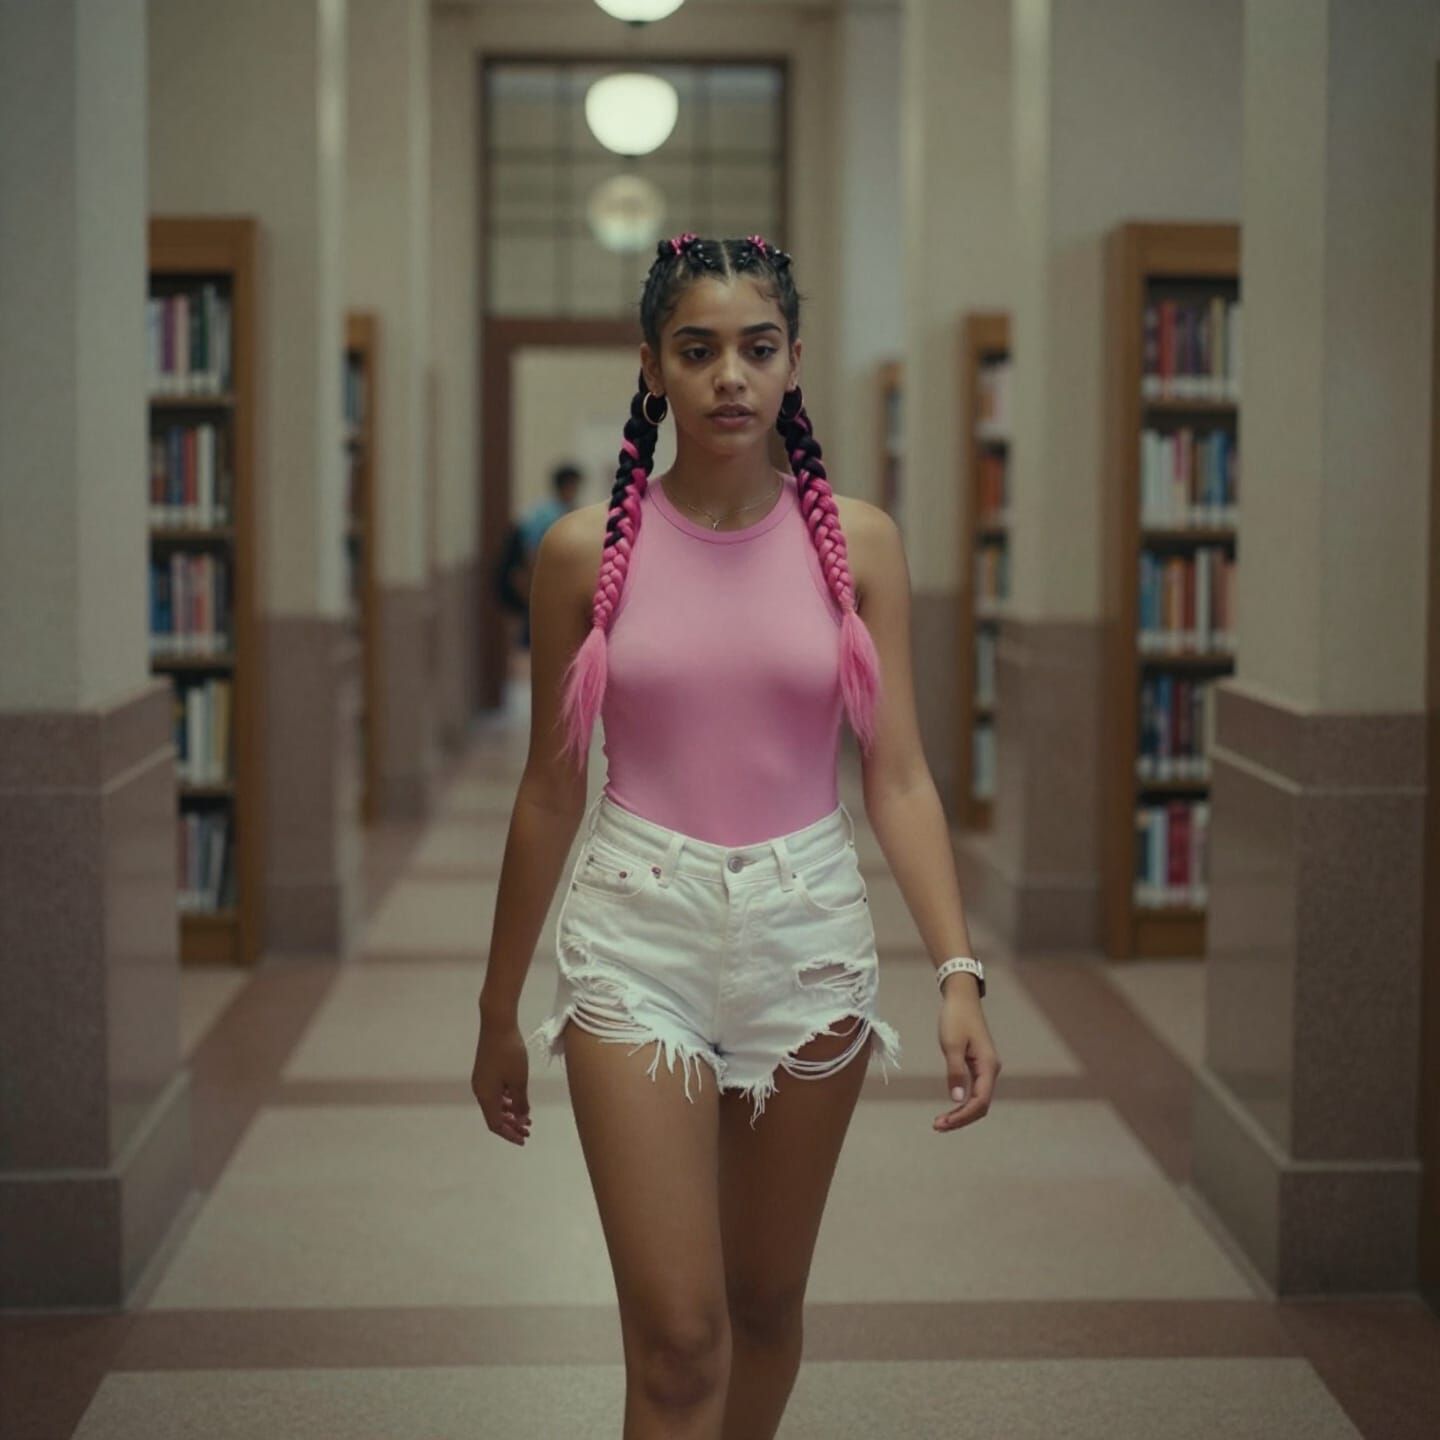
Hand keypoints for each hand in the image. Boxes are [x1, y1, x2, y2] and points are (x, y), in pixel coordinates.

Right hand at [472, 1018, 532, 1145]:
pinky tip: (518, 1099)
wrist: (498, 1024)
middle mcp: (480, 1090)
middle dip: (511, 1125)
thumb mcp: (519, 1080)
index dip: (509, 1134)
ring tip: (527, 1116)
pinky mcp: (485, 1070)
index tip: (524, 1140)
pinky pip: (495, 1092)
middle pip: (494, 1115)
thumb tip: (521, 1121)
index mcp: (486, 1096)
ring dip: (510, 1112)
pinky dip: (507, 1100)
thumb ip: (521, 1103)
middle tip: (528, 1131)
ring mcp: (482, 1080)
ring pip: (496, 1104)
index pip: (496, 1124)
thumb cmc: (510, 1053)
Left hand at [933, 988, 1000, 1133]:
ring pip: (978, 1099)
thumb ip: (955, 1072)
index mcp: (988, 1066)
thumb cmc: (956, 1018)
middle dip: (961, 1118)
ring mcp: (985, 1068)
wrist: (961, 998)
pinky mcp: (978, 1065)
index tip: (944, 1123)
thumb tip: (957, 1098)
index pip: (980, 1100)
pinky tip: (951, 1108)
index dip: (963, 1115)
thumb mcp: (952, 1045)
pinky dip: (963, 1102)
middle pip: (980, 1105)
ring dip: (961, 1113)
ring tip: (941, 1122)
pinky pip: (974, 1090)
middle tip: (938, 1126)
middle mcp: (990, 1070)